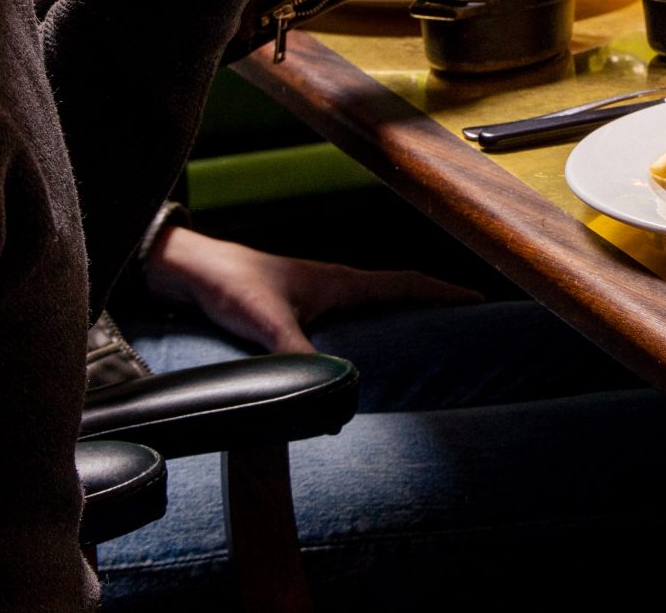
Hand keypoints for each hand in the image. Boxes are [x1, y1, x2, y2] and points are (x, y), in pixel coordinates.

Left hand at [142, 225, 479, 354]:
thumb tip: (333, 395)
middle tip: (460, 328)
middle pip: (396, 295)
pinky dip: (363, 335)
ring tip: (417, 348)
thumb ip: (299, 354)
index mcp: (341, 282)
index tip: (478, 301)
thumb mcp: (267, 321)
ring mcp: (315, 298)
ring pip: (370, 309)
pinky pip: (344, 322)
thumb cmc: (229, 284)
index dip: (444, 293)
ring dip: (397, 321)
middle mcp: (334, 287)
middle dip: (430, 307)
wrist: (187, 270)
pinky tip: (354, 361)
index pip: (406, 284)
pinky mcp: (294, 311)